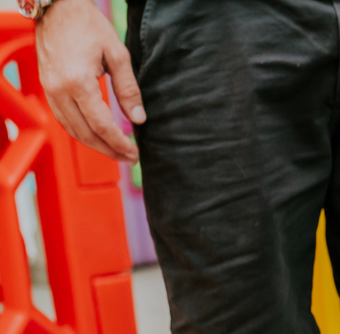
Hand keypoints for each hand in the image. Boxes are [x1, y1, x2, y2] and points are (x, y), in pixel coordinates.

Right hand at [35, 0, 143, 161]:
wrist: (57, 8)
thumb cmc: (88, 26)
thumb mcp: (117, 55)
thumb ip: (128, 89)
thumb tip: (139, 119)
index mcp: (78, 82)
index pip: (101, 125)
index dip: (119, 143)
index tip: (134, 153)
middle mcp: (59, 90)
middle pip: (85, 133)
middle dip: (109, 150)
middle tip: (129, 159)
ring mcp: (50, 90)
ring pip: (72, 130)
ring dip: (95, 145)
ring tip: (116, 152)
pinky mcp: (47, 88)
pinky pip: (63, 119)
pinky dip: (80, 132)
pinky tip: (97, 137)